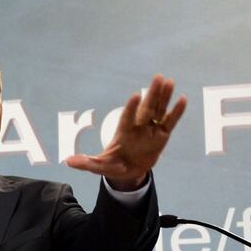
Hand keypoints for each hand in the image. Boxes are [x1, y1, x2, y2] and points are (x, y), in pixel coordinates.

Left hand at [65, 75, 186, 190]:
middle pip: (146, 108)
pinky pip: (169, 122)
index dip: (131, 108)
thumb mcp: (98, 166)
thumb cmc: (112, 166)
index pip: (128, 118)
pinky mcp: (161, 136)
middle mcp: (138, 126)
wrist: (128, 173)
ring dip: (164, 97)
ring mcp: (150, 130)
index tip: (135, 96)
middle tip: (158, 77)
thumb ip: (86, 163)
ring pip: (158, 110)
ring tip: (169, 81)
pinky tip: (182, 99)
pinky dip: (176, 112)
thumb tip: (67, 162)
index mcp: (123, 131)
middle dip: (152, 94)